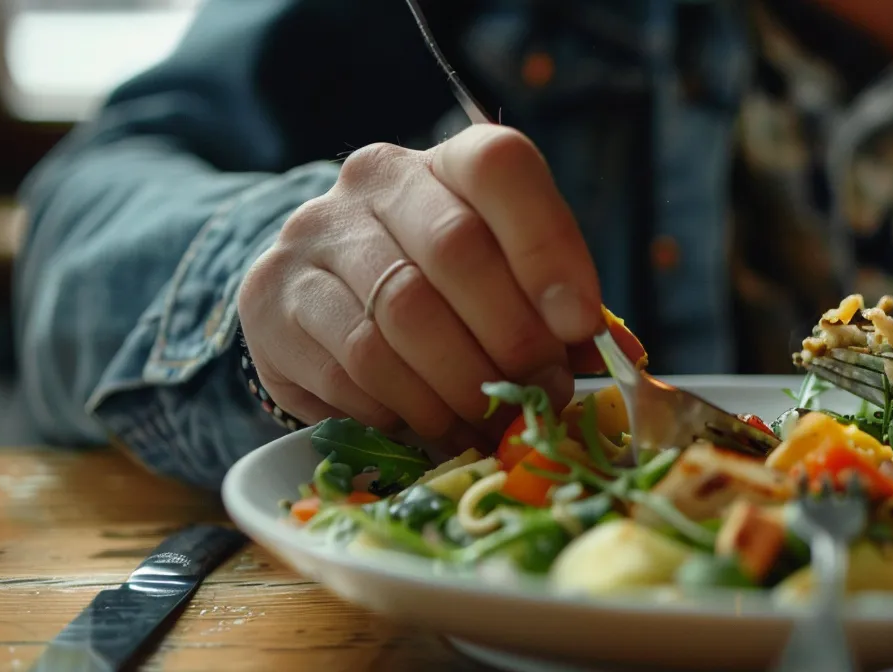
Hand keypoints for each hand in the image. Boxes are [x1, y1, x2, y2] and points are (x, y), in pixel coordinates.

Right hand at [238, 125, 603, 446]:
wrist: (325, 297)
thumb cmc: (449, 293)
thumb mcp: (511, 283)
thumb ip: (563, 312)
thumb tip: (622, 356)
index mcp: (450, 163)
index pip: (500, 168)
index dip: (547, 245)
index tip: (580, 323)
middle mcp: (374, 181)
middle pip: (454, 251)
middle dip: (511, 338)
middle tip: (540, 394)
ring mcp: (313, 236)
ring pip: (399, 319)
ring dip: (457, 388)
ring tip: (486, 422)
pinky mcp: (269, 299)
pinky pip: (349, 367)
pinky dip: (402, 408)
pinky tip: (426, 423)